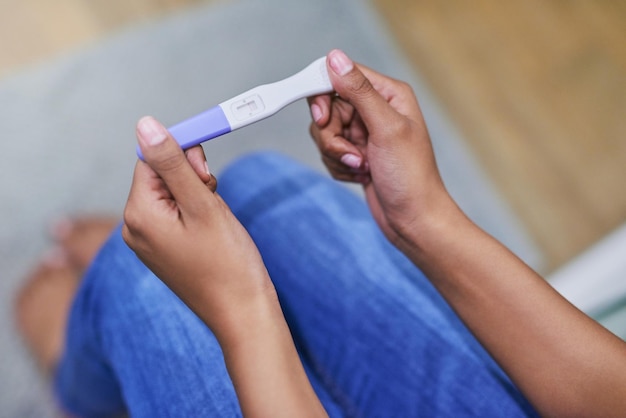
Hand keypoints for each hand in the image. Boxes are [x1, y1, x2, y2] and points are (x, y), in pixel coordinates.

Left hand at [123, 117, 325, 416]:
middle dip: (189, 175)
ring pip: (170, 193)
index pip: (150, 159)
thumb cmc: (227, 263)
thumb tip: (145, 125)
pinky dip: (195, 210)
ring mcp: (149, 241)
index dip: (181, 155)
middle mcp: (135, 227)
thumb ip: (173, 163)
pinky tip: (212, 227)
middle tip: (213, 194)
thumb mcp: (202, 204)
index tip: (208, 168)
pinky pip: (175, 213)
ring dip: (196, 192)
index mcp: (139, 214)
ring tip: (215, 217)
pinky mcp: (164, 249)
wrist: (242, 313)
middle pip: (158, 175)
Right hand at [309, 50, 457, 250]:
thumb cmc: (410, 177)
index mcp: (388, 94)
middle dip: (332, 135)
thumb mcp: (385, 128)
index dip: (324, 95)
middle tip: (353, 153)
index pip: (341, 76)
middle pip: (327, 107)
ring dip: (337, 155)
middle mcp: (375, 109)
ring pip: (325, 132)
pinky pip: (329, 152)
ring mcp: (364, 132)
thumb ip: (358, 92)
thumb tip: (334, 58)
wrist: (412, 220)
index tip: (322, 118)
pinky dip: (339, 166)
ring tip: (362, 167)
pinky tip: (361, 175)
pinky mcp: (356, 153)